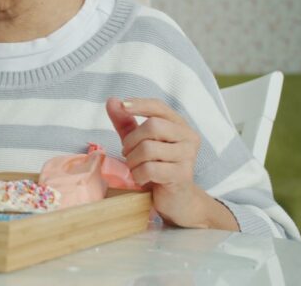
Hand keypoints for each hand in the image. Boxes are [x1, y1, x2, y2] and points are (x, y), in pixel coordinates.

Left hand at [106, 97, 235, 229]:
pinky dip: (138, 174)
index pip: (159, 107)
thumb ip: (125, 121)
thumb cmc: (156, 165)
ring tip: (135, 167)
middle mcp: (188, 137)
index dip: (140, 104)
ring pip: (149, 148)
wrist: (175, 199)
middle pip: (152, 126)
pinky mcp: (182, 176)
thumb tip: (112, 100)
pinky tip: (141, 179)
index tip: (123, 105)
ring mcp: (188, 157)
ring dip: (133, 160)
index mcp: (179, 125)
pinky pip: (150, 169)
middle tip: (128, 153)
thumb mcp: (138, 141)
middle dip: (131, 140)